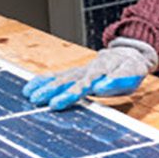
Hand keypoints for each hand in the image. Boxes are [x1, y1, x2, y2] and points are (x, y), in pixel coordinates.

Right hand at [22, 38, 156, 109]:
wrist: (128, 54)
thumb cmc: (130, 67)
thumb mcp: (130, 73)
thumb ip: (116, 80)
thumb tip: (99, 87)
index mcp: (99, 73)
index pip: (81, 85)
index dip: (68, 94)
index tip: (55, 103)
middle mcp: (85, 71)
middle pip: (65, 81)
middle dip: (49, 90)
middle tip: (35, 100)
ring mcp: (78, 71)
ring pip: (58, 77)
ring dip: (43, 86)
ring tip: (28, 95)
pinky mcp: (75, 73)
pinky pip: (56, 76)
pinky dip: (42, 80)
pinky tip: (29, 87)